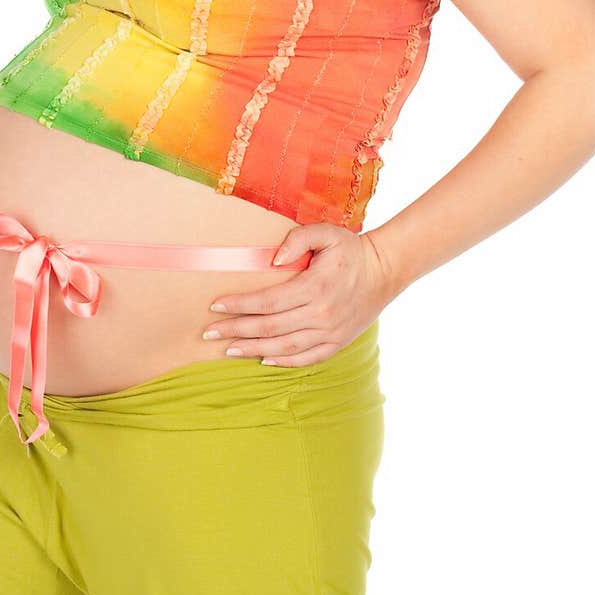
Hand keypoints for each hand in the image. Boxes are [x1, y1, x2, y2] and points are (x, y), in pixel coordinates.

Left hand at [202, 222, 402, 366]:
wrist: (385, 270)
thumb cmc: (351, 249)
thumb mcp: (326, 233)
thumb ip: (297, 240)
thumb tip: (272, 260)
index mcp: (315, 287)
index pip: (268, 301)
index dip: (239, 305)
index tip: (215, 305)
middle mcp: (321, 314)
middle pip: (269, 327)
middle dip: (236, 330)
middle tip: (208, 333)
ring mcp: (330, 332)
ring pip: (284, 347)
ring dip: (252, 349)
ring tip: (228, 349)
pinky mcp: (337, 342)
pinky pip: (306, 358)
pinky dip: (283, 362)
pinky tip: (263, 359)